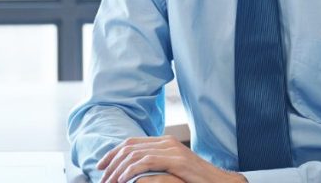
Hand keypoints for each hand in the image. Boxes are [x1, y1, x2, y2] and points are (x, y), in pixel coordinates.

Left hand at [97, 135, 246, 182]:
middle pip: (129, 147)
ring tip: (109, 182)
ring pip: (134, 154)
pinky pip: (146, 162)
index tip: (100, 166)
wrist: (220, 182)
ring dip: (117, 170)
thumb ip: (156, 165)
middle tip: (100, 177)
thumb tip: (136, 172)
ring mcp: (172, 149)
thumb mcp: (172, 170)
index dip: (113, 153)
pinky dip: (130, 171)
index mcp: (164, 142)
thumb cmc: (197, 180)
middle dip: (111, 162)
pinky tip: (122, 180)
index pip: (131, 143)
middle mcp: (166, 142)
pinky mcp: (176, 160)